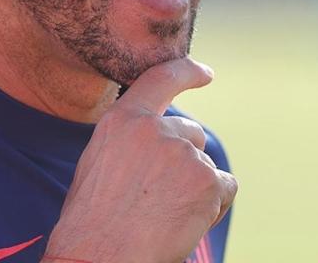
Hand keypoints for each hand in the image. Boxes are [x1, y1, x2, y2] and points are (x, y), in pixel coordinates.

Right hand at [43, 58, 236, 262]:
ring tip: (164, 216)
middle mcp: (155, 129)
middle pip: (192, 133)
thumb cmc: (92, 223)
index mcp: (123, 121)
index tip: (205, 73)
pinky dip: (213, 206)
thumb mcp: (98, 163)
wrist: (99, 257)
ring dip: (195, 188)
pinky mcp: (207, 181)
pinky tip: (185, 223)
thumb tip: (162, 139)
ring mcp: (184, 153)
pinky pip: (225, 187)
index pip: (160, 79)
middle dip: (185, 160)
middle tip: (159, 197)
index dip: (187, 72)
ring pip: (206, 165)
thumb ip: (132, 141)